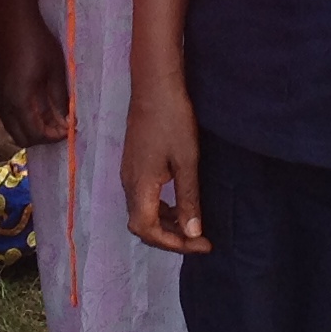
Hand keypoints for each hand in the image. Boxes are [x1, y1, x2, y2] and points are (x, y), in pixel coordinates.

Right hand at [0, 15, 70, 148]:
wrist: (14, 21)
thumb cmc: (38, 42)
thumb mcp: (55, 71)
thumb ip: (60, 99)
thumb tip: (67, 121)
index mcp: (19, 100)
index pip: (35, 134)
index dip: (53, 137)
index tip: (69, 130)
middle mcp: (4, 104)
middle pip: (21, 138)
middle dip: (42, 138)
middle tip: (61, 127)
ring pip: (13, 128)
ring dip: (32, 129)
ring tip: (53, 118)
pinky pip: (8, 116)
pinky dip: (23, 119)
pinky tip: (38, 108)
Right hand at [123, 75, 208, 253]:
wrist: (154, 87)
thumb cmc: (172, 121)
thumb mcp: (187, 161)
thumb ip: (188, 199)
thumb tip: (193, 233)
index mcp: (139, 187)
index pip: (148, 231)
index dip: (174, 244)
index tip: (202, 244)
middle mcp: (128, 184)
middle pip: (142, 226)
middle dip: (170, 238)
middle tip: (199, 240)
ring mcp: (128, 174)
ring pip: (142, 212)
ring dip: (165, 224)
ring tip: (193, 225)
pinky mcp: (133, 165)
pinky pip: (143, 198)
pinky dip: (160, 209)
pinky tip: (179, 203)